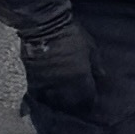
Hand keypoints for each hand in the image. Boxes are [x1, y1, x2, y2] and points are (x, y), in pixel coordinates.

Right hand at [13, 0, 100, 123]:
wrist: (44, 26)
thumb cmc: (71, 35)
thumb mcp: (90, 47)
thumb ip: (96, 64)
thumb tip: (101, 77)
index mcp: (81, 78)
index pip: (88, 99)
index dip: (91, 102)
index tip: (92, 103)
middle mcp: (64, 86)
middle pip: (71, 105)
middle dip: (76, 107)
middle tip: (77, 107)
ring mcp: (48, 85)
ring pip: (55, 104)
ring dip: (59, 106)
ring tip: (61, 106)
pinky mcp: (33, 81)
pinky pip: (38, 97)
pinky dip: (41, 101)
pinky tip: (42, 102)